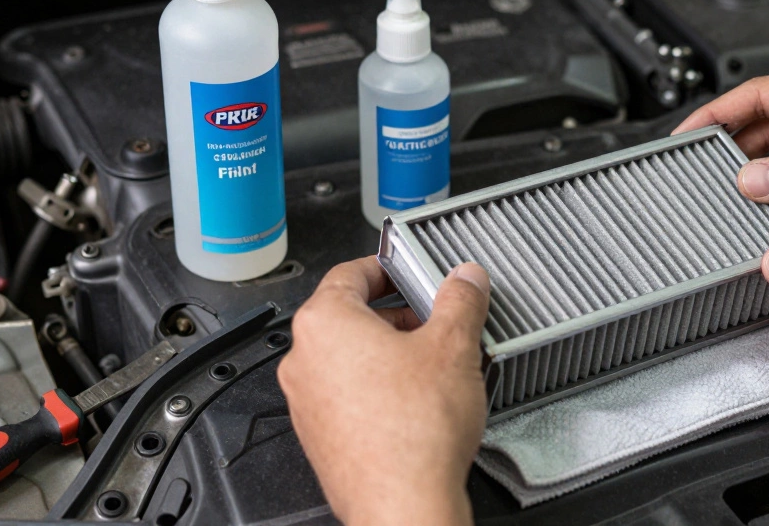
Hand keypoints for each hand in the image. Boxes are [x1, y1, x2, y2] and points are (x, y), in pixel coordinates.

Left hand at [279, 257, 489, 525]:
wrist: (403, 505)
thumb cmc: (414, 434)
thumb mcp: (453, 346)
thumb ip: (460, 300)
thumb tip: (465, 279)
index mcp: (324, 324)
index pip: (349, 272)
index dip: (387, 266)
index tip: (409, 270)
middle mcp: (304, 360)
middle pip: (348, 316)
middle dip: (394, 313)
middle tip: (433, 317)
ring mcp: (307, 402)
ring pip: (347, 358)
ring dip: (387, 351)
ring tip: (431, 361)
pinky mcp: (320, 436)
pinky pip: (346, 395)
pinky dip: (376, 386)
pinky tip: (415, 399)